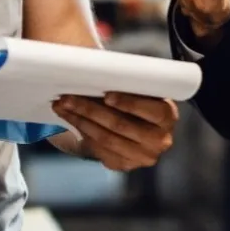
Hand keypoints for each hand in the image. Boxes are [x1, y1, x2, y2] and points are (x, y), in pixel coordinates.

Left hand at [52, 93, 178, 171]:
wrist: (131, 121)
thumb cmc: (133, 96)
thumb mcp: (135, 86)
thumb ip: (125, 81)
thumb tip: (94, 65)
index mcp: (167, 116)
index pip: (153, 111)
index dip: (130, 103)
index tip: (107, 95)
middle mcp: (160, 140)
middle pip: (121, 125)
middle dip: (90, 109)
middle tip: (67, 98)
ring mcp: (143, 156)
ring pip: (106, 139)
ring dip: (80, 121)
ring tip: (62, 106)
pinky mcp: (125, 165)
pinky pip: (100, 150)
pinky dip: (82, 133)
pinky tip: (70, 119)